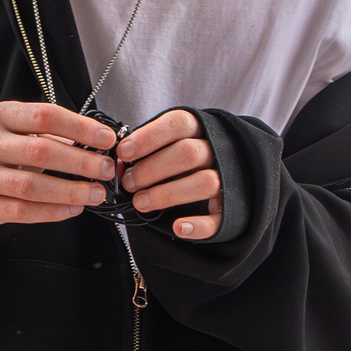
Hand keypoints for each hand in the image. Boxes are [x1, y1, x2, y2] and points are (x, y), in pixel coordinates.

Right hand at [0, 100, 116, 250]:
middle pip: (42, 151)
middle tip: (107, 170)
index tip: (107, 139)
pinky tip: (72, 209)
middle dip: (81, 162)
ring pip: (33, 186)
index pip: (45, 116)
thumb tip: (93, 145)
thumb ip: (46, 135)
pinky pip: (23, 211)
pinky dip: (53, 211)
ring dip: (71, 191)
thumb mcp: (9, 131)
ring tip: (96, 194)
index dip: (80, 127)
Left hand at [115, 110, 220, 240]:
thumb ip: (149, 149)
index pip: (178, 124)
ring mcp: (228, 180)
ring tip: (140, 203)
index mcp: (200, 130)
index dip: (149, 136)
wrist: (230, 183)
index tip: (124, 152)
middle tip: (128, 182)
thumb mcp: (170, 146)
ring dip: (167, 194)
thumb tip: (120, 162)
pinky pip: (219, 218)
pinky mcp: (231, 210)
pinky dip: (197, 225)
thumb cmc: (186, 162)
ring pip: (205, 182)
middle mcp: (217, 152)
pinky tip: (178, 227)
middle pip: (187, 153)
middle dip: (151, 168)